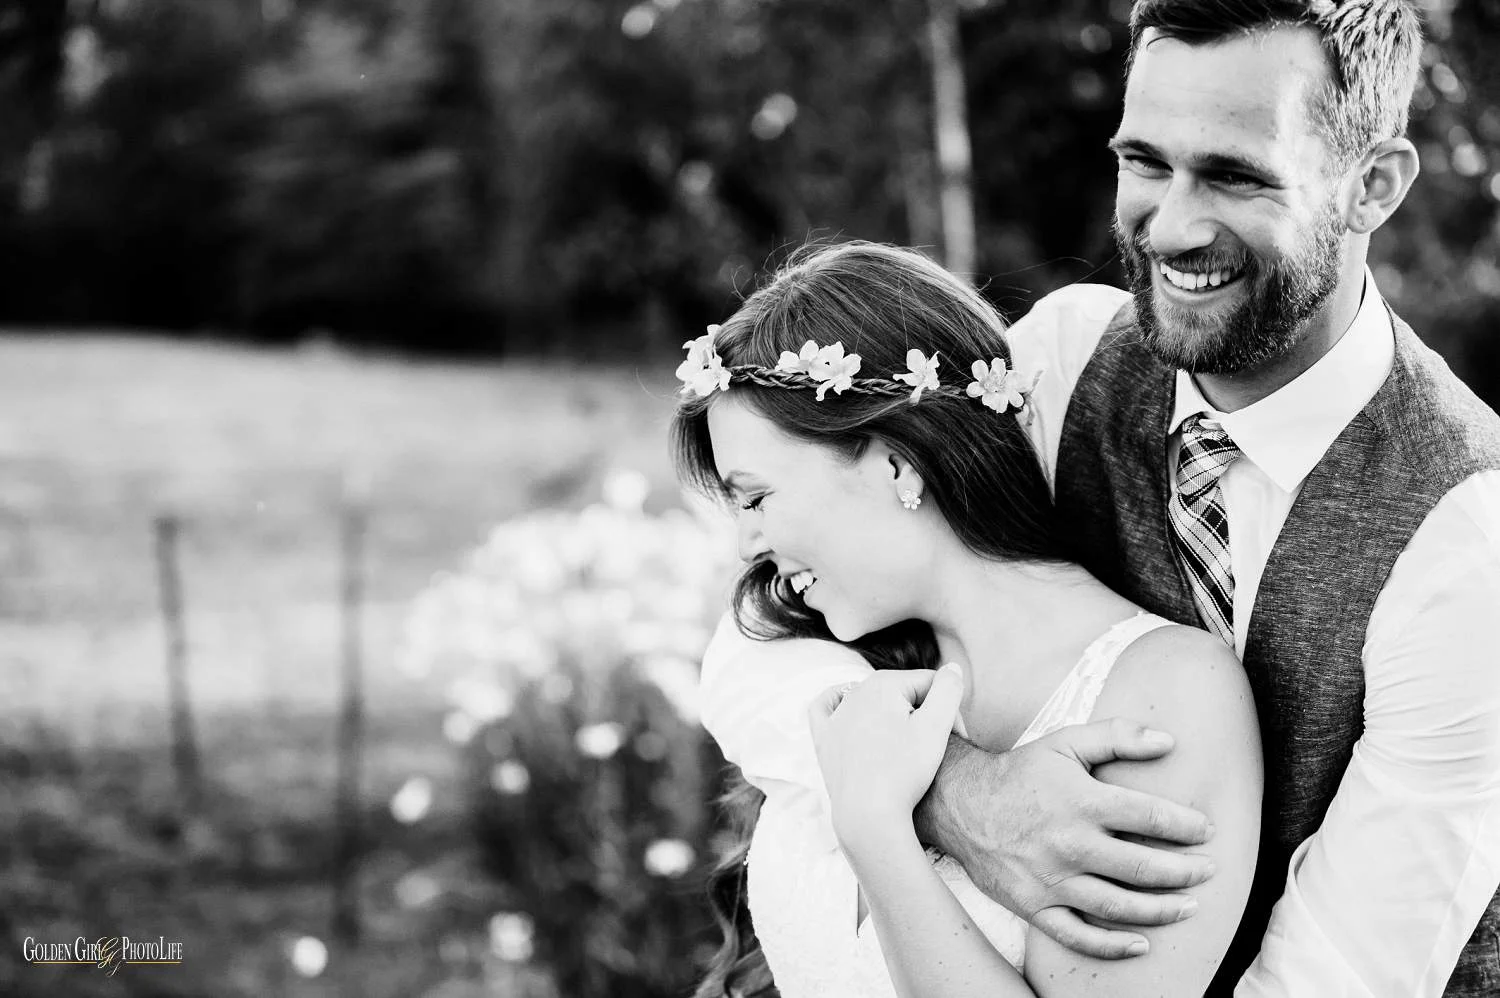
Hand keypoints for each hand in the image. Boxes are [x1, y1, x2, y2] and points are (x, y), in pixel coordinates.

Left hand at [808, 665, 965, 844]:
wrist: (869, 816)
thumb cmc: (906, 772)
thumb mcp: (937, 727)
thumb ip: (949, 690)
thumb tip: (952, 668)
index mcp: (883, 683)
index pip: (930, 685)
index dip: (951, 711)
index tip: (960, 740)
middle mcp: (854, 693)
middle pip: (903, 694)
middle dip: (924, 715)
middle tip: (937, 748)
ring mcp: (835, 716)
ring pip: (872, 701)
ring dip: (893, 715)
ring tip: (906, 743)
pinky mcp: (823, 739)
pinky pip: (826, 708)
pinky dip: (838, 704)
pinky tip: (847, 708)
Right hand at [921, 718, 1215, 958]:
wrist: (960, 803)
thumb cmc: (1020, 773)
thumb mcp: (1065, 742)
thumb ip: (1118, 736)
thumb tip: (1168, 741)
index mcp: (1082, 802)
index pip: (1150, 816)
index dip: (1186, 825)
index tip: (1206, 830)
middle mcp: (1071, 845)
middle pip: (1144, 867)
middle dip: (1185, 871)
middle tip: (1209, 871)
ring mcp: (1052, 880)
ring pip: (1118, 905)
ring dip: (1161, 910)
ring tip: (1189, 907)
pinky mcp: (1034, 906)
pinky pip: (1078, 936)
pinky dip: (1112, 945)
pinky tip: (1140, 943)